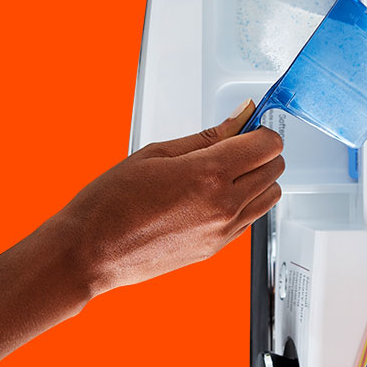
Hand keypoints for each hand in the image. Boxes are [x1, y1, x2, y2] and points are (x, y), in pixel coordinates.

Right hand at [58, 99, 283, 293]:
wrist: (91, 251)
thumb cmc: (112, 201)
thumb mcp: (158, 153)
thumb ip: (208, 135)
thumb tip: (241, 115)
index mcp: (210, 174)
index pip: (268, 145)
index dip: (260, 130)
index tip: (247, 126)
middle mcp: (224, 205)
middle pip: (275, 169)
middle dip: (260, 152)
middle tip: (234, 144)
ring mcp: (223, 231)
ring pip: (269, 197)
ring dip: (257, 179)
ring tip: (223, 171)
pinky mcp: (216, 249)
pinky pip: (250, 219)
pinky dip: (243, 203)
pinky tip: (212, 195)